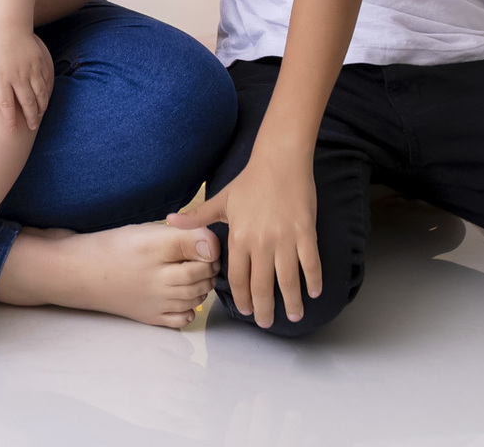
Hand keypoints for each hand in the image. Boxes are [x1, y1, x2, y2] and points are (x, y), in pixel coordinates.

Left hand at [0, 27, 53, 132]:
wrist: (9, 25)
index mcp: (1, 79)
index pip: (6, 105)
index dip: (10, 120)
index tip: (12, 130)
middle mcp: (17, 76)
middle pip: (27, 103)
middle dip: (31, 118)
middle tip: (33, 128)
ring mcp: (30, 69)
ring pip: (39, 94)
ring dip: (41, 107)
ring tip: (40, 116)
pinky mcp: (39, 62)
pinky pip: (45, 81)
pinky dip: (46, 92)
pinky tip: (45, 99)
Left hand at [168, 138, 321, 327]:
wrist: (279, 159)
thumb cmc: (249, 181)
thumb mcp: (221, 200)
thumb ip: (197, 216)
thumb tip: (169, 220)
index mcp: (239, 237)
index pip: (238, 278)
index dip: (242, 298)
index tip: (246, 311)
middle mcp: (261, 242)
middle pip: (262, 286)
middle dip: (264, 309)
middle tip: (266, 322)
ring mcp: (285, 239)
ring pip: (288, 280)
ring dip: (291, 302)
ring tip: (294, 316)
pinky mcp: (305, 232)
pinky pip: (311, 263)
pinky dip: (314, 280)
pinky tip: (314, 292)